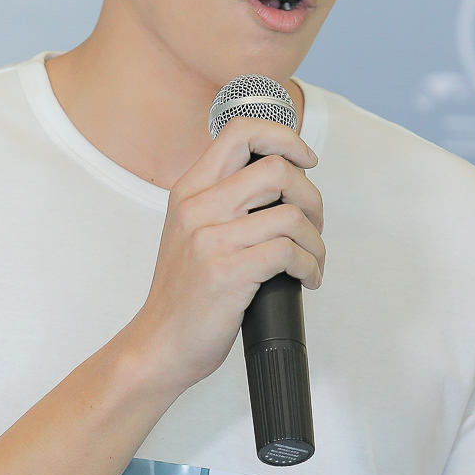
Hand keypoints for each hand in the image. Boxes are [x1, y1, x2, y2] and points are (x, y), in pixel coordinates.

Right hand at [129, 114, 322, 395]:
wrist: (160, 343)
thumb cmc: (183, 295)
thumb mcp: (192, 232)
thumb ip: (224, 202)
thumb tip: (281, 185)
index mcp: (189, 190)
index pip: (241, 131)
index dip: (284, 138)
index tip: (305, 160)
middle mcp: (197, 208)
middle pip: (277, 169)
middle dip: (311, 197)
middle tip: (314, 223)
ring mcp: (210, 240)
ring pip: (290, 214)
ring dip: (315, 239)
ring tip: (313, 259)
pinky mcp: (227, 273)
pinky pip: (288, 252)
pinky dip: (310, 265)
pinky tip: (307, 279)